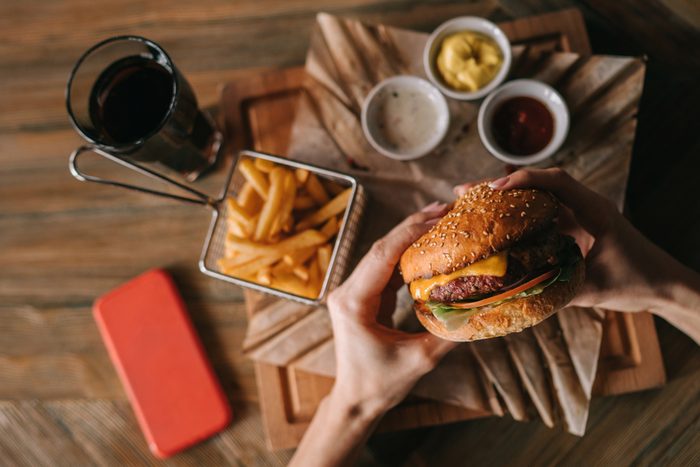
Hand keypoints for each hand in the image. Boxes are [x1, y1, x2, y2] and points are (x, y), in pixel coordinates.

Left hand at [326, 202, 456, 415]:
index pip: (383, 255)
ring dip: (410, 236)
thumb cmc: (381, 384)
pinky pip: (386, 268)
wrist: (356, 400)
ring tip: (441, 219)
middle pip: (382, 248)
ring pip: (383, 254)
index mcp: (353, 302)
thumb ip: (448, 332)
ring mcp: (353, 291)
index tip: (439, 216)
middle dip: (413, 226)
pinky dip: (407, 255)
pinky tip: (429, 244)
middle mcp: (347, 291)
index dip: (411, 233)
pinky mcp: (363, 296)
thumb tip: (482, 308)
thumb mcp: (420, 360)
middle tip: (445, 208)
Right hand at [454, 168, 699, 344]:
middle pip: (538, 185)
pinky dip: (516, 216)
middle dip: (500, 185)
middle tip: (464, 191)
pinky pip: (540, 216)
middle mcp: (583, 207)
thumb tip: (515, 294)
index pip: (556, 182)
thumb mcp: (596, 287)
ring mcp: (578, 217)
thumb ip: (559, 288)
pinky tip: (494, 225)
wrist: (664, 284)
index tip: (495, 188)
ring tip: (470, 203)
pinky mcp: (573, 229)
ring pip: (536, 199)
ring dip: (505, 199)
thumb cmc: (638, 281)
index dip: (524, 180)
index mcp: (594, 210)